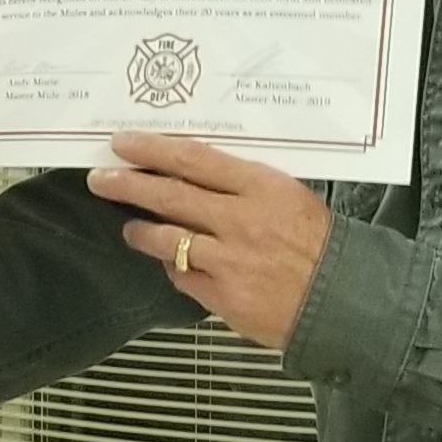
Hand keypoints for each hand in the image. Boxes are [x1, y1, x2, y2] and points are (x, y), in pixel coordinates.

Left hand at [90, 133, 333, 351]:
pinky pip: (182, 276)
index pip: (193, 160)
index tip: (122, 142)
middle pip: (169, 196)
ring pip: (167, 239)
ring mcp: (229, 261)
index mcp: (259, 187)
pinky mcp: (223, 297)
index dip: (151, 149)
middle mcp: (239, 221)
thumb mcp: (287, 195)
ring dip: (140, 230)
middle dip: (127, 184)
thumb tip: (193, 172)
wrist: (342, 299)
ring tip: (129, 226)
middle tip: (99, 178)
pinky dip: (173, 265)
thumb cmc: (318, 242)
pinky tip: (171, 260)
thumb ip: (242, 184)